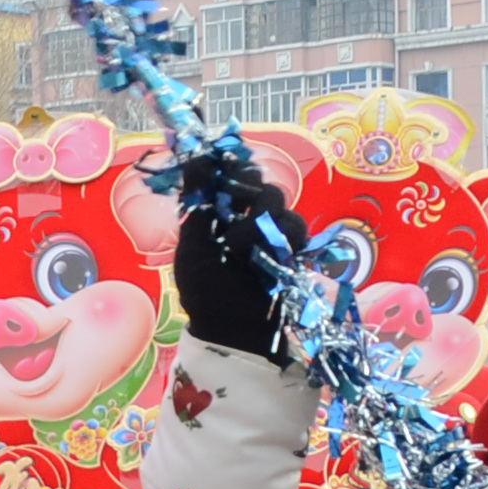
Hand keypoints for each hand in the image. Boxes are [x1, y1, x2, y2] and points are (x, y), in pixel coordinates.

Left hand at [168, 165, 297, 361]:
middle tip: (236, 206)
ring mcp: (270, 231)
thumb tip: (198, 157)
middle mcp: (244, 216)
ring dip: (261, 216)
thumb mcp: (191, 246)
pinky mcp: (292, 248)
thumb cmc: (205, 294)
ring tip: (242, 247)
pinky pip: (296, 227)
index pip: (227, 173)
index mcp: (216, 212)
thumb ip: (196, 202)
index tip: (223, 171)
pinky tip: (268, 253)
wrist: (234, 332)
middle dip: (248, 186)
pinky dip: (283, 235)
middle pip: (256, 179)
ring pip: (278, 200)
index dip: (228, 167)